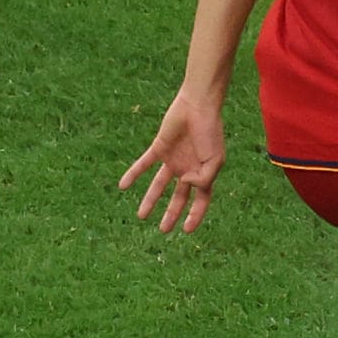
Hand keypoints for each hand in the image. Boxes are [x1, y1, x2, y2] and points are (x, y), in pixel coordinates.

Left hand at [119, 92, 226, 233]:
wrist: (197, 107)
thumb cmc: (211, 132)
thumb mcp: (215, 159)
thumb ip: (205, 177)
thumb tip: (188, 187)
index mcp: (205, 173)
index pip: (200, 200)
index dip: (195, 215)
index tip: (186, 230)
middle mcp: (188, 169)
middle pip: (178, 197)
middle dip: (172, 214)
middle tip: (163, 229)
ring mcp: (173, 159)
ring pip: (159, 185)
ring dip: (150, 200)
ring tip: (141, 216)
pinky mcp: (159, 148)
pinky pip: (143, 164)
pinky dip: (133, 175)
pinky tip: (122, 186)